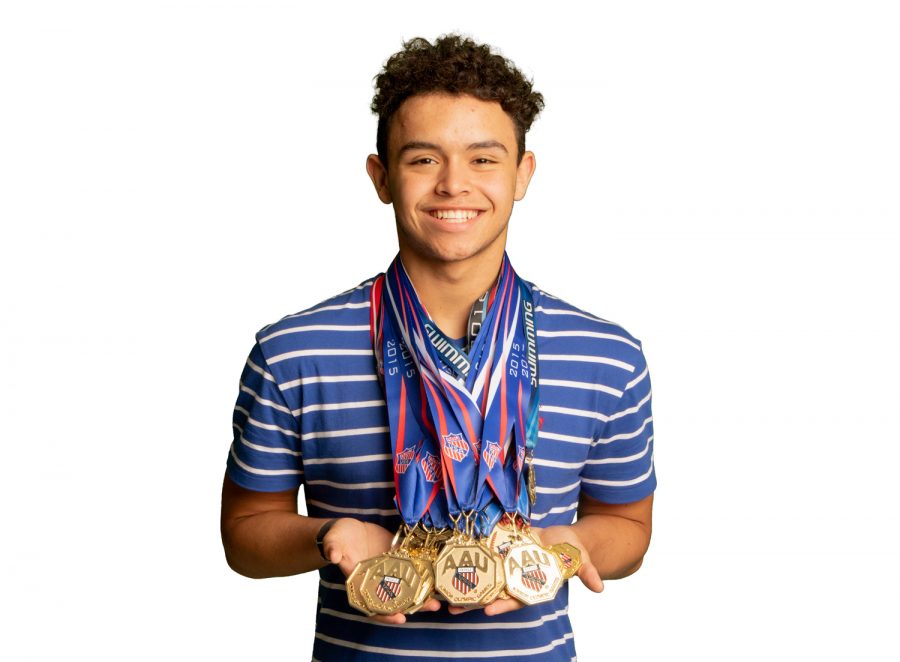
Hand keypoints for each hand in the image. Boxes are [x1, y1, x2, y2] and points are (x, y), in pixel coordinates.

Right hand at [321, 518, 441, 623]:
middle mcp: (377, 580)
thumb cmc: (338, 538)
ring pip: (407, 583)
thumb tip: (333, 556)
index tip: (400, 619)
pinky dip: (423, 569)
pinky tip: (438, 570)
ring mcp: (389, 569)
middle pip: (396, 597)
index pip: (373, 604)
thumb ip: (333, 549)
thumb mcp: (333, 542)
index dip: (386, 614)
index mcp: (360, 583)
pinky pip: (411, 564)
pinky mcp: (397, 556)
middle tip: (432, 607)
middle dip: (414, 604)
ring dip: (423, 589)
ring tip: (439, 594)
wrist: (348, 527)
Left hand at [447, 525, 602, 616]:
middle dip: (473, 601)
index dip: (503, 605)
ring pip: (483, 576)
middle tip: (452, 608)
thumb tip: (600, 587)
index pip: (516, 599)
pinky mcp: (500, 548)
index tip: (489, 611)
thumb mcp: (581, 560)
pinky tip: (448, 559)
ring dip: (464, 583)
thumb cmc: (572, 550)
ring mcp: (506, 564)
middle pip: (492, 592)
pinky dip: (467, 557)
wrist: (563, 536)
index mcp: (533, 585)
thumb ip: (587, 573)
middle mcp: (516, 577)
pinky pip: (483, 553)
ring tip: (441, 591)